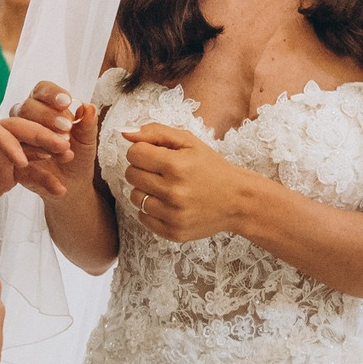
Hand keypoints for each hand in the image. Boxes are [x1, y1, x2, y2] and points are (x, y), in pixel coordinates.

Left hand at [0, 117, 67, 223]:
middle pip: (14, 129)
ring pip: (28, 145)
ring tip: (68, 158)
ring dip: (48, 150)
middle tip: (61, 145)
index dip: (5, 142)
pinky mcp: (7, 170)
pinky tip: (59, 190)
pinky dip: (44, 179)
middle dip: (38, 135)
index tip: (20, 162)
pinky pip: (30, 171)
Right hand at [12, 81, 97, 199]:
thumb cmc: (79, 154)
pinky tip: (51, 166)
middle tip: (66, 128)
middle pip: (27, 107)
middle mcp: (26, 119)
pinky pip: (19, 159)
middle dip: (46, 115)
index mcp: (44, 107)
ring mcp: (17, 140)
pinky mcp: (14, 162)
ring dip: (41, 135)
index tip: (66, 102)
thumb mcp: (87, 140)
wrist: (74, 182)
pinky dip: (36, 163)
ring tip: (64, 148)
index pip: (41, 90)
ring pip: (17, 128)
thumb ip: (88, 124)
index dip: (51, 93)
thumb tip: (89, 107)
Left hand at [118, 123, 257, 243]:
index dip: (142, 151)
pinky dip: (151, 210)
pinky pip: (143, 218)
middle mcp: (173, 192)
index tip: (155, 155)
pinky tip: (168, 204)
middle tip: (162, 171)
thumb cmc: (211, 167)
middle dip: (143, 169)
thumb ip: (156, 132)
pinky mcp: (173, 232)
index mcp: (176, 165)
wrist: (238, 201)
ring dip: (145, 190)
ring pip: (135, 197)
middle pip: (131, 175)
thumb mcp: (189, 142)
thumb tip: (124, 131)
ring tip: (165, 188)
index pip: (134, 154)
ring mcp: (173, 215)